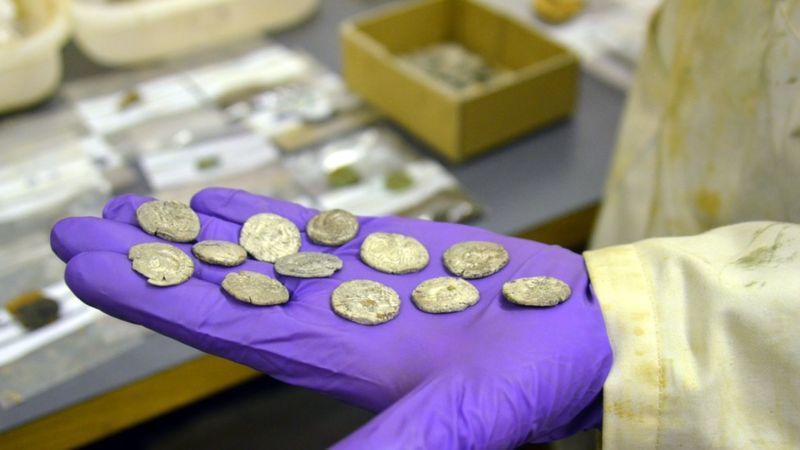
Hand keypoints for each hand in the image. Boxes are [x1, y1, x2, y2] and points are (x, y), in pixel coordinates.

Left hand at [51, 188, 611, 448]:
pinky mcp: (392, 251)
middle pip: (226, 282)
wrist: (587, 333)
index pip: (224, 323)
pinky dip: (270, 212)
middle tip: (84, 227)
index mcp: (339, 355)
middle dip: (155, 256)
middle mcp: (335, 317)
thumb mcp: (465, 421)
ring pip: (263, 249)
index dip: (155, 295)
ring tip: (143, 206)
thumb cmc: (538, 378)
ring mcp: (359, 279)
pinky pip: (316, 228)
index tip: (92, 265)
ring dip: (201, 229)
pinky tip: (229, 200)